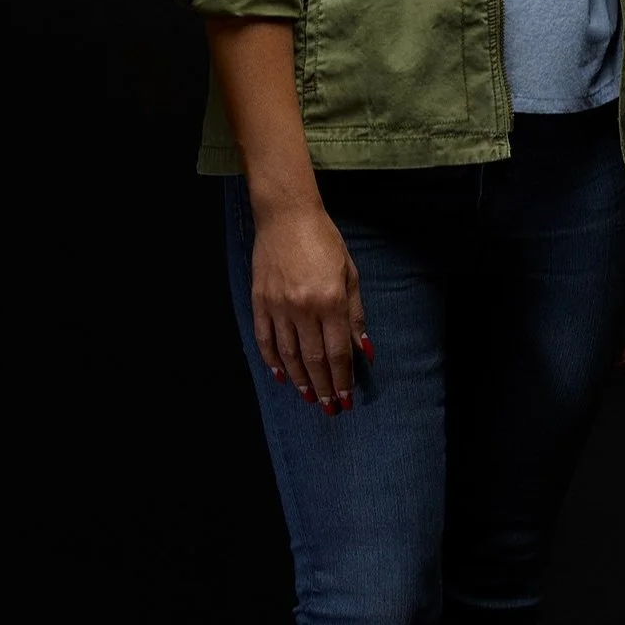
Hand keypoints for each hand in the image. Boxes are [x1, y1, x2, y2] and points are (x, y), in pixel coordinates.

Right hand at [250, 201, 371, 417]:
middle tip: (329, 408)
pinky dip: (272, 360)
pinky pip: (265, 338)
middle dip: (323, 387)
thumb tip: (365, 349)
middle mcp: (304, 308)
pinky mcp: (259, 300)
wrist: (286, 216)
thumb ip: (356, 315)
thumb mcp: (350, 274)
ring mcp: (278, 305)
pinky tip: (280, 375)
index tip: (346, 399)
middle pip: (314, 360)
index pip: (338, 352)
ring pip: (288, 354)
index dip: (343, 379)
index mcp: (331, 301)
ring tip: (308, 397)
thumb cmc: (324, 241)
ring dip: (300, 380)